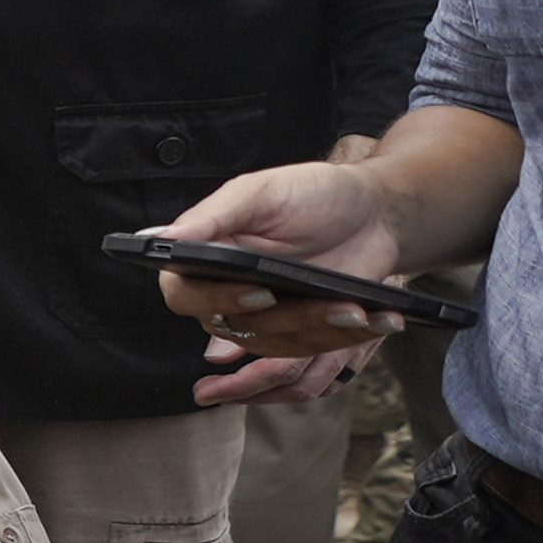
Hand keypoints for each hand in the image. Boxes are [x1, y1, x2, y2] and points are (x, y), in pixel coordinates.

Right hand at [151, 159, 402, 402]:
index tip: (260, 292)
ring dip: (323, 331)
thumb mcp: (262, 192)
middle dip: (290, 318)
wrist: (375, 212)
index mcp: (203, 258)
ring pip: (277, 344)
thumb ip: (213, 215)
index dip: (216, 299)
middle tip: (336, 305)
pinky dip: (349, 338)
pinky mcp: (299, 332)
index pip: (184, 293)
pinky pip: (313, 349)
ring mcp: (262, 318)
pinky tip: (381, 320)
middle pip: (235, 327)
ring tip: (361, 309)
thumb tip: (162, 238)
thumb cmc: (315, 194)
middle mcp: (224, 294)